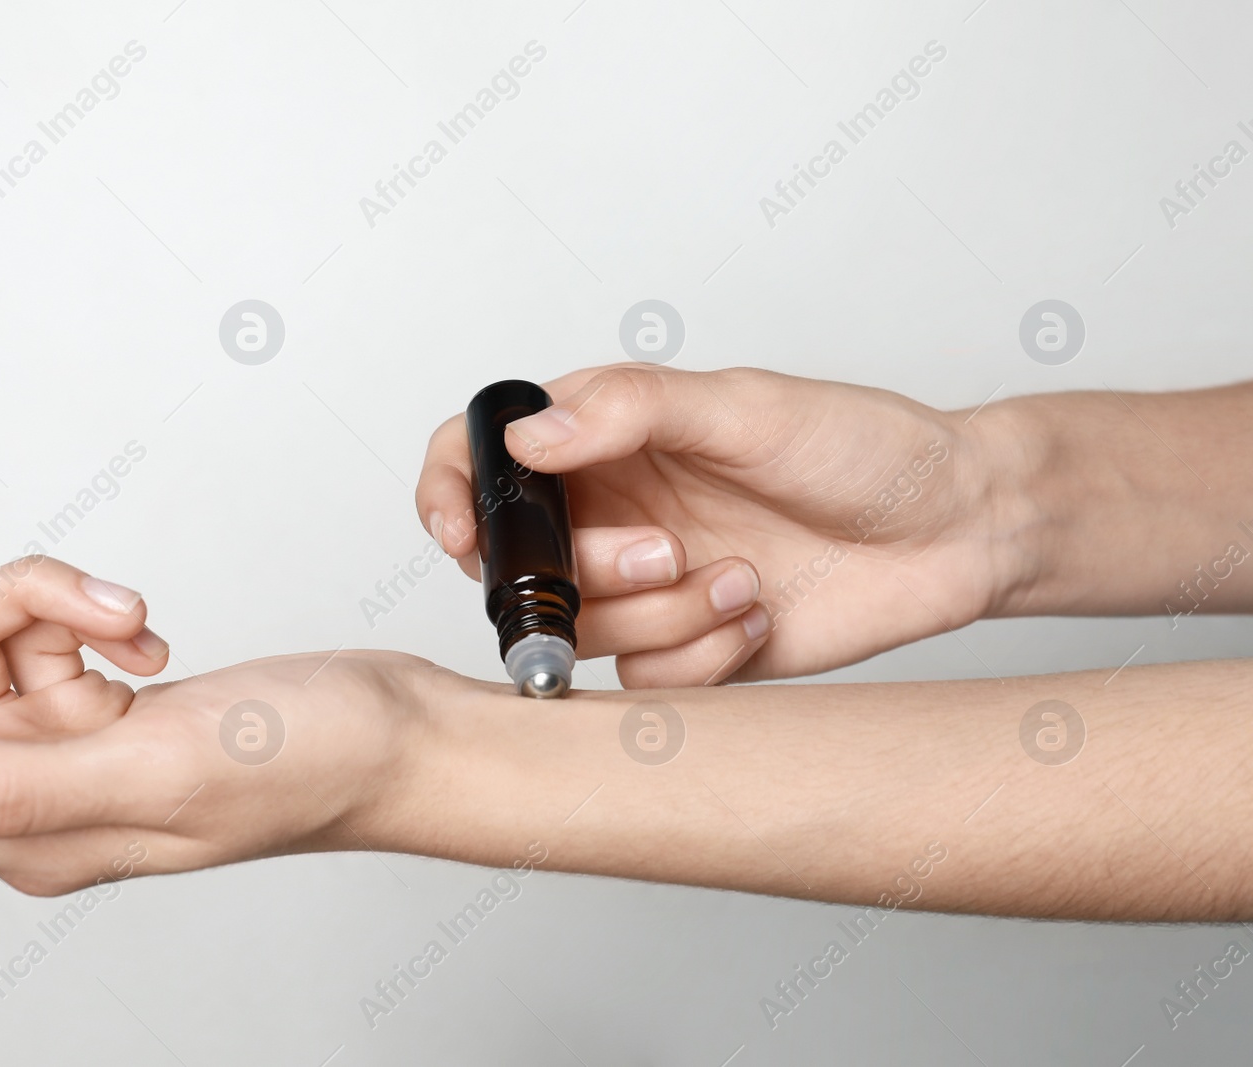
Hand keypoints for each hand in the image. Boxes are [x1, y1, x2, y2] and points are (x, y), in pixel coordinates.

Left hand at [0, 467, 437, 894]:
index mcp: (18, 831)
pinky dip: (82, 604)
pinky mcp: (97, 704)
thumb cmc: (311, 766)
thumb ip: (10, 783)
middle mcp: (22, 795)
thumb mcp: (161, 769)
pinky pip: (41, 625)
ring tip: (127, 612)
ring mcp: (60, 747)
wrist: (396, 735)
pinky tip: (145, 630)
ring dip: (44, 592)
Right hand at [417, 364, 1022, 683]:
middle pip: (520, 567)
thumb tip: (530, 434)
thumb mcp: (747, 407)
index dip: (450, 494)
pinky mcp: (683, 650)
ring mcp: (643, 587)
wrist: (956, 532)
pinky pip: (643, 680)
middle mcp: (611, 512)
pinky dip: (701, 654)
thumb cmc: (864, 448)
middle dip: (589, 574)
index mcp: (608, 439)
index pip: (484, 457)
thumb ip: (630, 408)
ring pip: (582, 634)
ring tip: (742, 578)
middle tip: (669, 550)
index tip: (461, 532)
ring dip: (662, 616)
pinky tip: (758, 614)